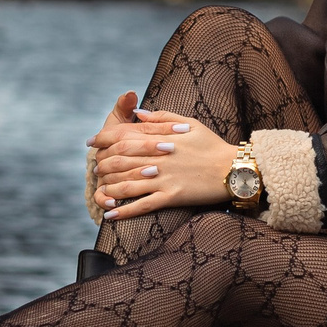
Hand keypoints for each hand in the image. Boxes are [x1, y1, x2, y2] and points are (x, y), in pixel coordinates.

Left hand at [88, 98, 236, 221]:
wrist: (235, 169)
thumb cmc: (213, 145)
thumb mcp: (190, 123)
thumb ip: (161, 118)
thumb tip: (138, 113)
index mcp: (162, 138)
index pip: (124, 135)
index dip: (104, 139)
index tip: (92, 142)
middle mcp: (159, 157)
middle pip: (121, 160)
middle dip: (103, 165)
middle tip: (94, 170)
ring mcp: (164, 178)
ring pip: (127, 183)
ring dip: (109, 188)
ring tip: (99, 192)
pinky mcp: (171, 196)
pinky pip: (142, 204)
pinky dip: (124, 210)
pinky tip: (110, 214)